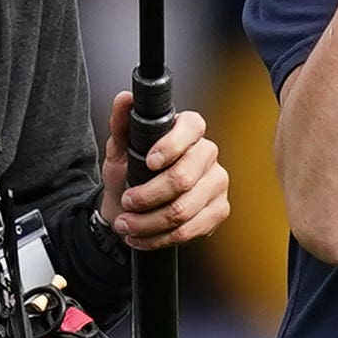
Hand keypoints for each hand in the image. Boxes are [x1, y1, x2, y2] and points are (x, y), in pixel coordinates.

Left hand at [105, 100, 230, 250]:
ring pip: (184, 209)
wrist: (132, 209)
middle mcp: (208, 154)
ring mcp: (217, 183)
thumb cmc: (129, 173)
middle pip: (184, 178)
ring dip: (148, 223)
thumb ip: (122, 124)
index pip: (193, 127)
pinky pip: (191, 230)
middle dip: (148, 196)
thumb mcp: (119, 149)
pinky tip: (142, 237)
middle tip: (127, 202)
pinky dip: (160, 238)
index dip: (171, 145)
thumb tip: (125, 99)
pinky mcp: (219, 210)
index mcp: (189, 131)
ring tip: (127, 225)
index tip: (149, 161)